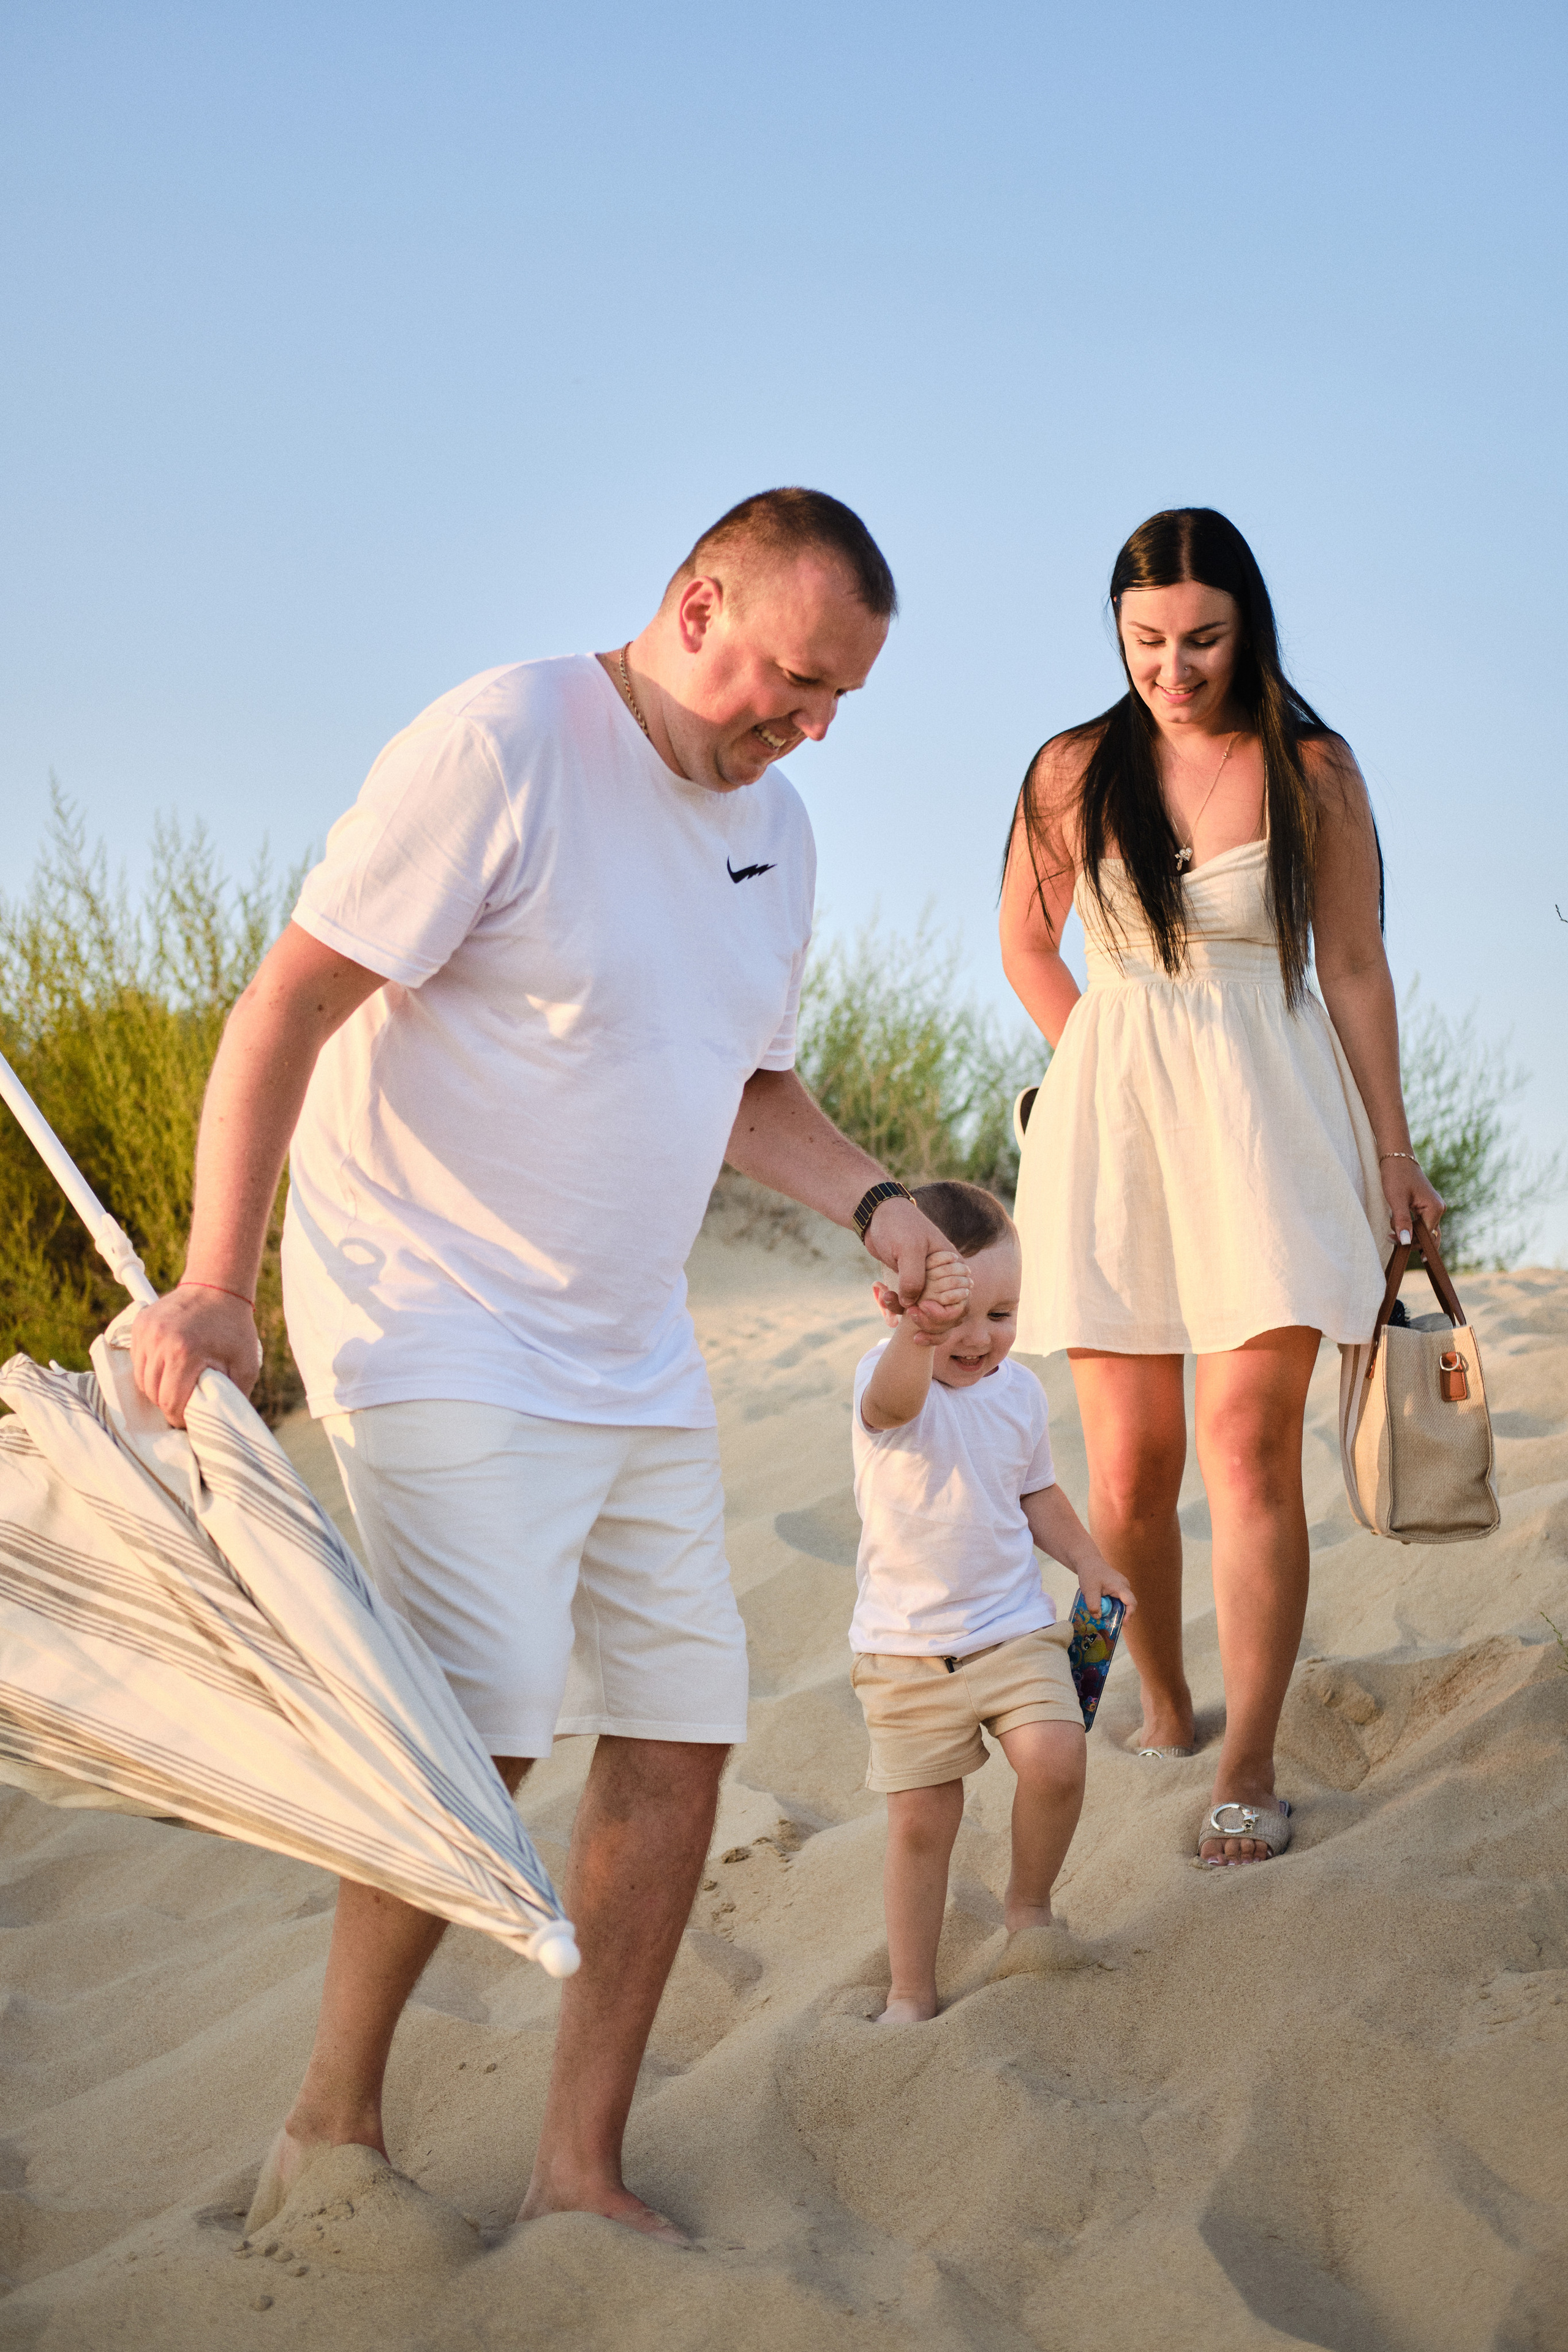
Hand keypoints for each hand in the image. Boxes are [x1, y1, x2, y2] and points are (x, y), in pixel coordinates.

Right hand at [130, 1286, 261, 1428]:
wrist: (217, 1287)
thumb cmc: (234, 1329)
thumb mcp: (245, 1365)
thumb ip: (233, 1396)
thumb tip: (224, 1426)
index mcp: (185, 1353)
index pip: (170, 1402)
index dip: (179, 1417)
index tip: (189, 1419)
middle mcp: (159, 1342)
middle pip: (152, 1393)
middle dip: (167, 1404)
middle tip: (183, 1404)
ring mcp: (146, 1332)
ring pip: (141, 1379)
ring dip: (156, 1388)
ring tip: (176, 1385)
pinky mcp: (139, 1325)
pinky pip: (137, 1360)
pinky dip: (149, 1369)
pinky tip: (167, 1365)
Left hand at [862, 1196, 963, 1310]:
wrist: (877, 1216)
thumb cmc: (898, 1224)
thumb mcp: (909, 1248)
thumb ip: (913, 1277)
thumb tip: (910, 1305)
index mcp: (952, 1266)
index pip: (960, 1301)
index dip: (944, 1313)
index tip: (922, 1308)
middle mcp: (943, 1277)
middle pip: (944, 1312)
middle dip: (926, 1319)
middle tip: (908, 1312)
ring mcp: (927, 1282)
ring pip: (924, 1311)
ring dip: (906, 1312)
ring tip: (888, 1298)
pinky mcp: (910, 1284)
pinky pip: (907, 1304)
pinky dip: (895, 1304)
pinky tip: (883, 1292)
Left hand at [1075, 1557, 1136, 1619]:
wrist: (1088, 1561)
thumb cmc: (1090, 1573)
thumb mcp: (1089, 1590)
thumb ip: (1093, 1604)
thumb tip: (1098, 1617)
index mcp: (1121, 1586)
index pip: (1131, 1603)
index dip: (1129, 1614)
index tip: (1122, 1623)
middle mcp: (1124, 1586)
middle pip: (1127, 1605)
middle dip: (1120, 1615)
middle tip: (1110, 1624)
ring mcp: (1121, 1586)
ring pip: (1121, 1602)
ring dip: (1114, 1610)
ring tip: (1103, 1616)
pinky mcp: (1116, 1587)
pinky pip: (1117, 1599)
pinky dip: (1111, 1605)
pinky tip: (1101, 1607)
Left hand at [1380, 1154, 1443, 1251]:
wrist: (1397, 1158)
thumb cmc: (1396, 1176)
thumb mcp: (1396, 1200)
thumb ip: (1402, 1222)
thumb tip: (1406, 1242)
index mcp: (1434, 1208)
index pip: (1426, 1237)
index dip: (1410, 1242)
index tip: (1392, 1239)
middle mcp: (1439, 1209)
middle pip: (1428, 1237)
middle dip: (1409, 1239)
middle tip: (1389, 1236)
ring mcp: (1434, 1208)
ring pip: (1423, 1231)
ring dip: (1407, 1232)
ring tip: (1392, 1221)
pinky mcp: (1428, 1207)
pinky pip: (1421, 1223)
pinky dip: (1409, 1226)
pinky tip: (1396, 1222)